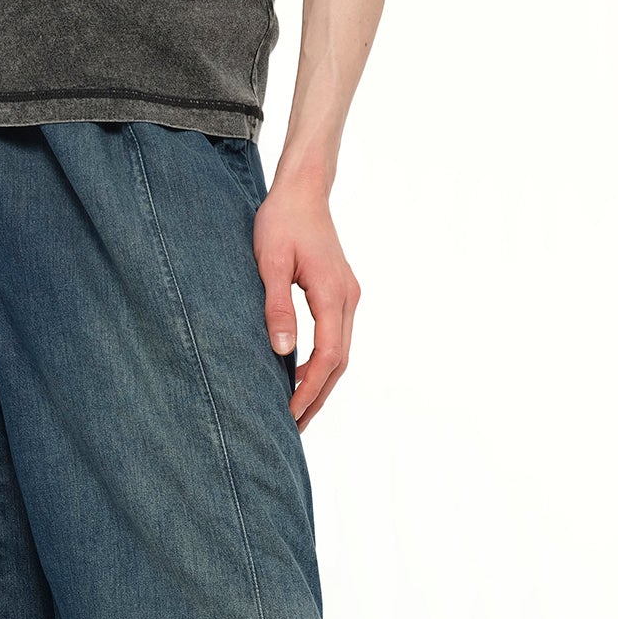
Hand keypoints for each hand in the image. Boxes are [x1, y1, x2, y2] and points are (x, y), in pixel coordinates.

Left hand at [252, 170, 361, 427]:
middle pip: (339, 363)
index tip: (288, 415)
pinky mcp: (340, 293)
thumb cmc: (281, 220)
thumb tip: (282, 352)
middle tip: (292, 429)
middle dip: (317, 398)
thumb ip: (276, 307)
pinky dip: (322, 364)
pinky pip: (336, 338)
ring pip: (340, 353)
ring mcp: (348, 296)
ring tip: (296, 412)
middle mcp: (348, 299)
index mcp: (332, 294)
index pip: (327, 357)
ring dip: (320, 384)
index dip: (309, 391)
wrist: (303, 189)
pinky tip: (300, 377)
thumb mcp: (269, 262)